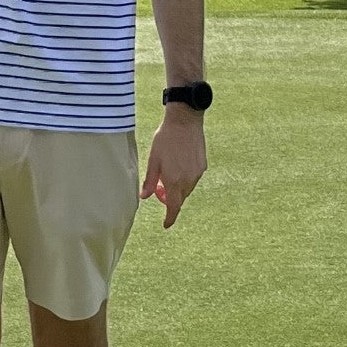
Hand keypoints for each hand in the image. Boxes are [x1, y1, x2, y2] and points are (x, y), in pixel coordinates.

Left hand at [140, 107, 206, 228]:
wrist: (185, 122)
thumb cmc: (165, 139)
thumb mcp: (153, 159)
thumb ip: (149, 180)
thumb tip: (144, 197)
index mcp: (173, 180)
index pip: (173, 207)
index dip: (170, 218)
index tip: (166, 224)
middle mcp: (188, 180)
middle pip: (180, 198)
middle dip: (171, 198)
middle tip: (160, 189)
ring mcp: (197, 173)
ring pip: (187, 189)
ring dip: (178, 187)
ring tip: (169, 172)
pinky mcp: (202, 166)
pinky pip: (193, 178)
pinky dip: (186, 178)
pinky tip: (179, 164)